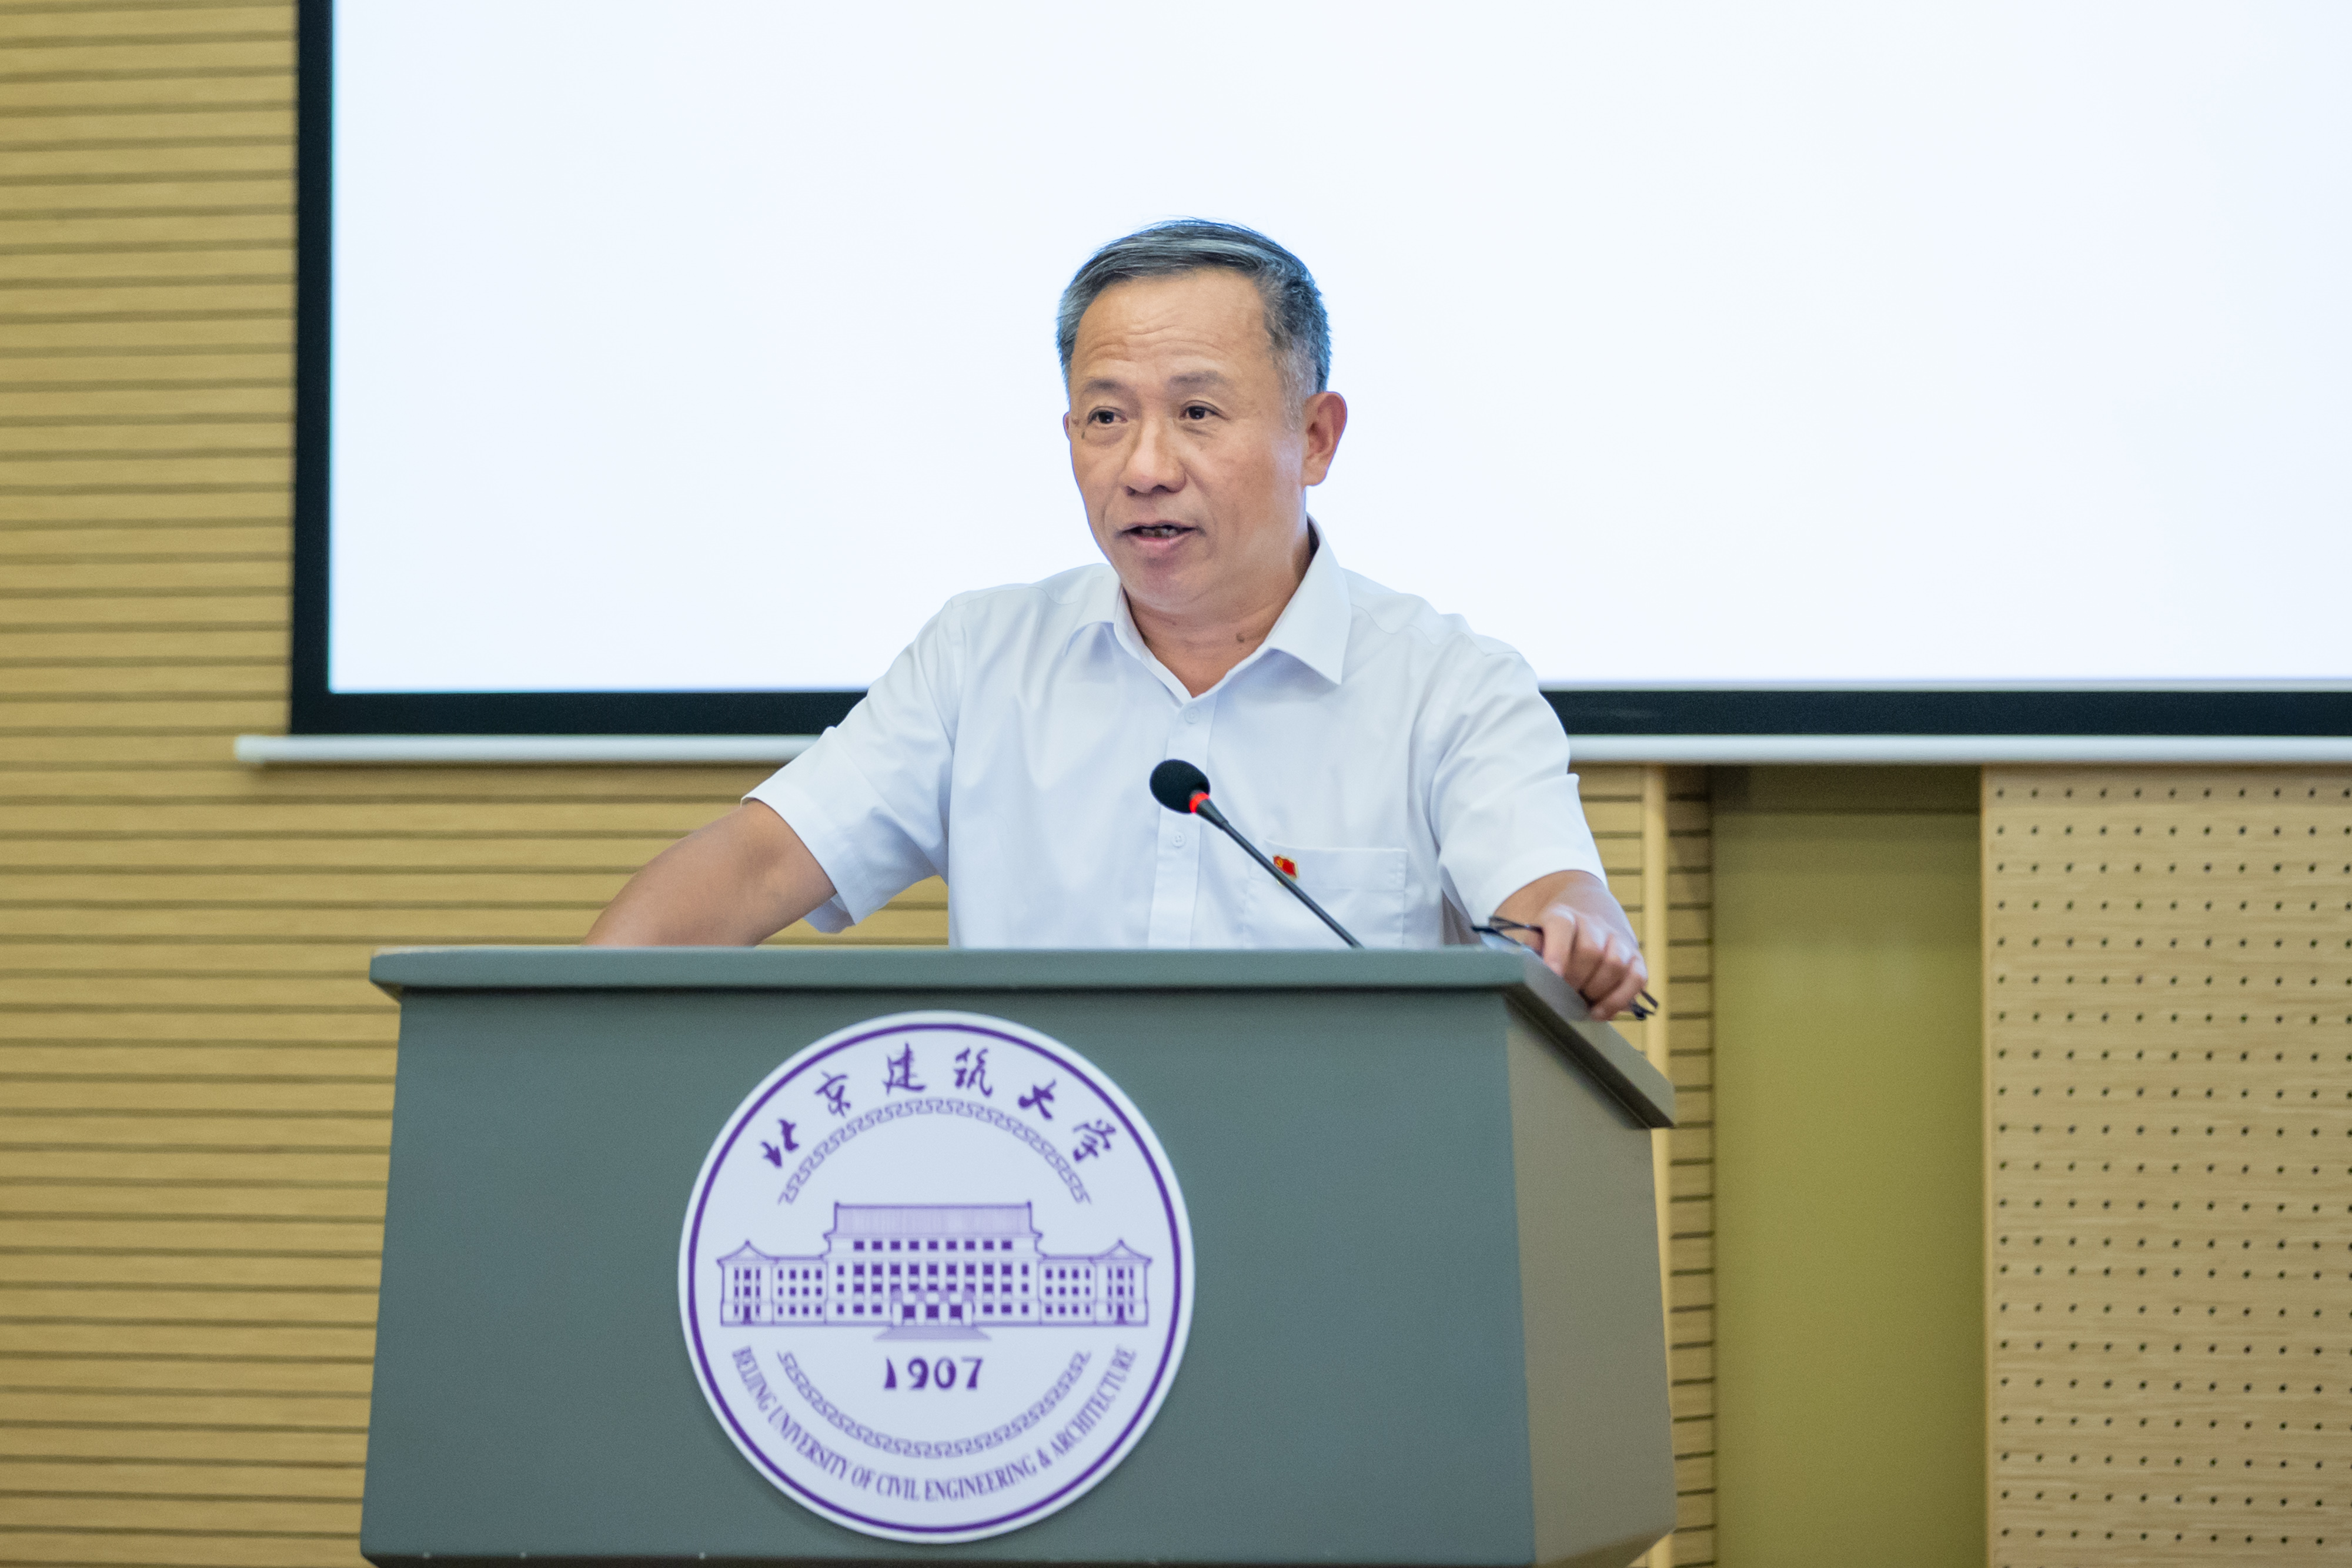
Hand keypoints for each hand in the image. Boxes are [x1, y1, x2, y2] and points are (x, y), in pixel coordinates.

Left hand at [1492, 869, 1648, 1020]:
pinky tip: (1601, 1013)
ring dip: (1598, 990)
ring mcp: (1617, 939)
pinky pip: (1637, 977)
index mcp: (1563, 915)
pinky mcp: (1635, 956)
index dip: (1558, 953)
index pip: (1562, 927)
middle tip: (1562, 997)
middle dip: (1576, 979)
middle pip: (1591, 950)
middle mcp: (1594, 923)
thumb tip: (1521, 975)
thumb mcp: (1536, 934)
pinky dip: (1620, 999)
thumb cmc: (1554, 935)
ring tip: (1582, 1005)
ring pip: (1615, 963)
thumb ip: (1529, 952)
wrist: (1588, 909)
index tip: (1552, 978)